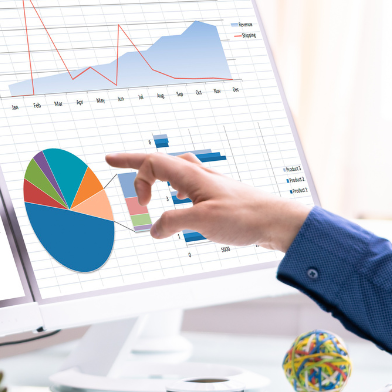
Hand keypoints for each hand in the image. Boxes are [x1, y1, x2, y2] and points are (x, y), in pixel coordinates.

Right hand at [104, 151, 309, 251]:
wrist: (276, 220)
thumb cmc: (244, 217)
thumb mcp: (202, 222)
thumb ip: (173, 223)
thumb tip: (153, 229)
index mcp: (190, 175)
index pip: (151, 161)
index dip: (131, 167)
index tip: (116, 170)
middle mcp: (198, 174)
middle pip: (160, 162)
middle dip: (136, 166)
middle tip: (115, 166)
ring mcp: (208, 183)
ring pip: (175, 171)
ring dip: (156, 177)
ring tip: (146, 190)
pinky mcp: (217, 195)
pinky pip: (187, 184)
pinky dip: (173, 188)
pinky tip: (179, 201)